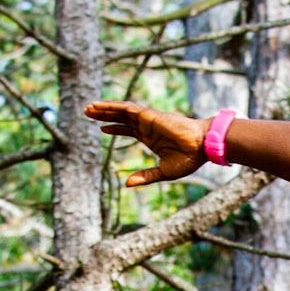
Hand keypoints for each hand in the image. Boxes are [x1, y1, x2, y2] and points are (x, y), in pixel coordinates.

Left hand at [85, 101, 207, 185]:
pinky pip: (127, 108)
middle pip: (121, 118)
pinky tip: (100, 106)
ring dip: (104, 108)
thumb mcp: (164, 172)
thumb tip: (126, 184)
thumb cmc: (189, 159)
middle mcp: (147, 126)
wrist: (202, 147)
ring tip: (88, 108)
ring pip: (121, 111)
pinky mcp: (148, 115)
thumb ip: (146, 177)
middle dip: (104, 115)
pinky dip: (112, 106)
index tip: (102, 128)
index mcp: (151, 138)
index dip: (115, 128)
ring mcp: (147, 119)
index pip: (129, 130)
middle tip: (87, 113)